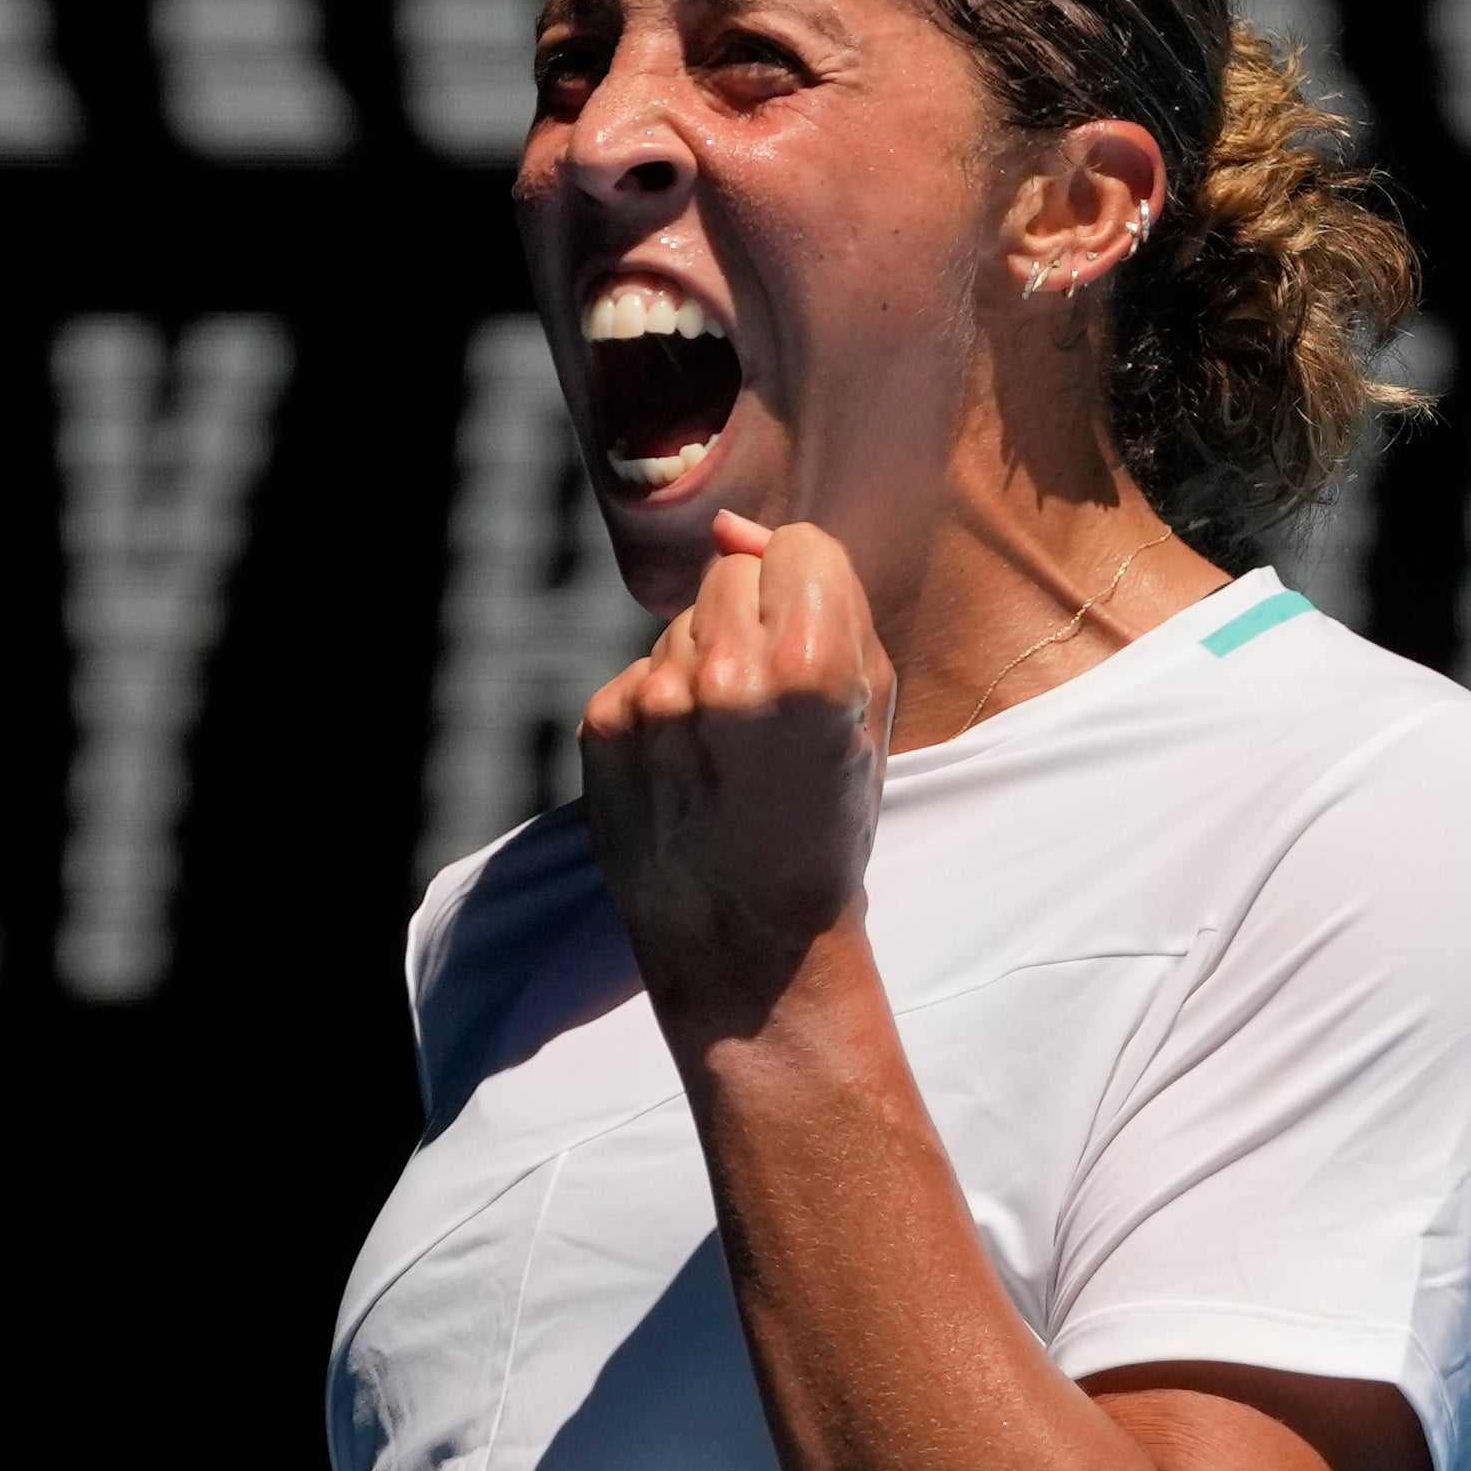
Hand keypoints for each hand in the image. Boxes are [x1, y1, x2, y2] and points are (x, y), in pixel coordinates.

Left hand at [579, 510, 897, 1029]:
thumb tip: (734, 529)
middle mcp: (726, 673)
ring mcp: (655, 700)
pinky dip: (657, 710)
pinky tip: (681, 769)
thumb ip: (825, 598)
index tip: (810, 656)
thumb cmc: (824, 823)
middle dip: (753, 623)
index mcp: (812, 664)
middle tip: (765, 712)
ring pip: (682, 623)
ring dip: (702, 666)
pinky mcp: (603, 724)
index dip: (809, 597)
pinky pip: (637, 673)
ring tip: (724, 750)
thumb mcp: (868, 710)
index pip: (798, 545)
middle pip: (733, 574)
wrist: (746, 941)